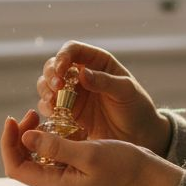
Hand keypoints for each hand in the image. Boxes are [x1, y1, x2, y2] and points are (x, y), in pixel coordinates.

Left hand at [1, 110, 182, 185]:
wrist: (146, 175)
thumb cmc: (122, 165)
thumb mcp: (89, 153)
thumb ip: (56, 146)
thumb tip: (25, 137)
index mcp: (55, 184)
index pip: (15, 167)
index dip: (7, 143)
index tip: (12, 119)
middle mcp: (56, 182)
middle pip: (21, 160)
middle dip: (18, 136)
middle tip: (31, 113)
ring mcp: (64, 175)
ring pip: (34, 155)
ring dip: (32, 134)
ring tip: (42, 115)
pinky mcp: (73, 167)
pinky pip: (51, 152)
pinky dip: (48, 136)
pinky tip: (57, 123)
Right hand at [36, 41, 171, 154]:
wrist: (139, 136)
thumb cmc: (137, 108)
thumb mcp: (126, 92)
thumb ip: (105, 82)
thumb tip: (82, 73)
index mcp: (97, 62)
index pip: (73, 50)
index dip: (63, 56)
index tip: (61, 70)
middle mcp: (81, 74)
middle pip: (54, 65)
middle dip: (51, 74)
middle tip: (56, 87)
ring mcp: (73, 93)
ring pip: (47, 84)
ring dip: (45, 90)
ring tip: (52, 101)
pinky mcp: (68, 112)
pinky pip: (50, 106)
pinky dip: (47, 108)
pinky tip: (53, 113)